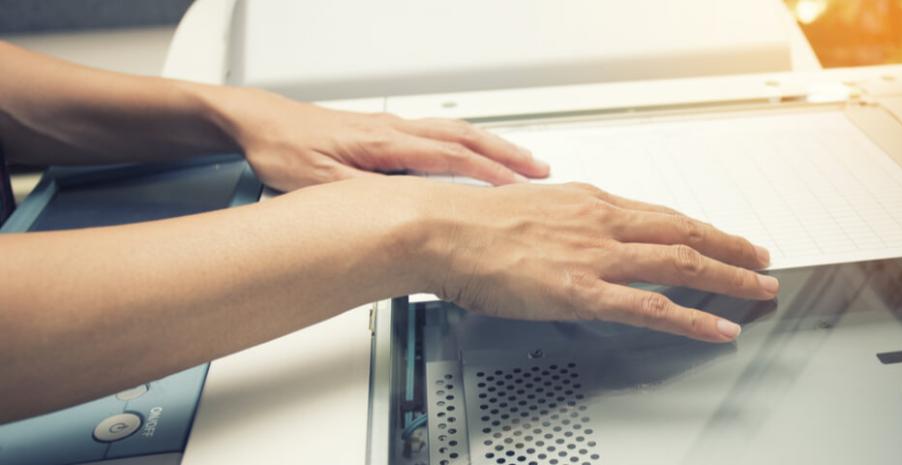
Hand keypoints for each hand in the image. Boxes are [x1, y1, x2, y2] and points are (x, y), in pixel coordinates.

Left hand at [210, 89, 548, 190]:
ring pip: (455, 132)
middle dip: (506, 156)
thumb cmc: (282, 147)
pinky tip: (475, 154)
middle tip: (539, 171)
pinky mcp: (384, 132)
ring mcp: (392, 128)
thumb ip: (359, 197)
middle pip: (465, 138)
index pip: (451, 157)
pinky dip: (469, 144)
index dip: (489, 174)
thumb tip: (398, 212)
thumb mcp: (315, 183)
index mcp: (384, 143)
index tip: (519, 188)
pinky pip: (440, 134)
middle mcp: (394, 131)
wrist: (259, 121)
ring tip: (521, 162)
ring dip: (492, 147)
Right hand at [411, 180, 778, 341]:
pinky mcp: (585, 291)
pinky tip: (719, 328)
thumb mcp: (528, 206)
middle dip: (730, 246)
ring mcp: (597, 257)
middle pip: (684, 230)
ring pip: (681, 262)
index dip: (698, 227)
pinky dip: (694, 318)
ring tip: (759, 288)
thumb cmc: (471, 220)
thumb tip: (569, 229)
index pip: (659, 213)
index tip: (721, 235)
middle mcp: (602, 223)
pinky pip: (653, 307)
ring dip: (729, 276)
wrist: (443, 228)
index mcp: (588, 202)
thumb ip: (561, 220)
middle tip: (761, 259)